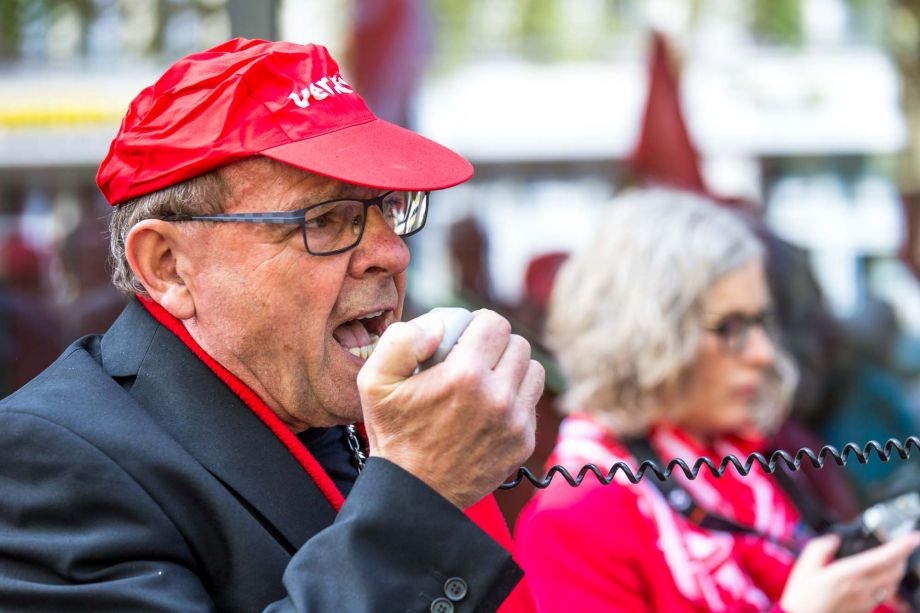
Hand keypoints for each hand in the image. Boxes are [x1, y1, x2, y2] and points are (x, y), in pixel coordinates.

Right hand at [357, 309, 543, 508]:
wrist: (413, 493)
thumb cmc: (394, 434)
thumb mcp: (374, 382)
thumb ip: (400, 340)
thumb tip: (439, 323)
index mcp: (464, 375)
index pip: (495, 323)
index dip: (478, 324)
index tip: (464, 337)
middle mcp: (497, 396)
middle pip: (518, 344)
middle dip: (495, 345)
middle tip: (473, 358)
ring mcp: (515, 422)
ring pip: (532, 370)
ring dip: (512, 369)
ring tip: (486, 380)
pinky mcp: (523, 442)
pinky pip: (531, 402)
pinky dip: (515, 399)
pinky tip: (490, 408)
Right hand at [780, 532, 919, 612]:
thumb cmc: (803, 597)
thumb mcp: (804, 566)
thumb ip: (820, 547)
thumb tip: (833, 539)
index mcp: (847, 574)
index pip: (882, 558)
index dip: (900, 546)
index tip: (912, 537)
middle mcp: (861, 587)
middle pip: (895, 571)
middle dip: (903, 556)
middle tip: (903, 545)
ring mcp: (865, 599)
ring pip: (893, 582)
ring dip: (897, 568)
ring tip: (893, 558)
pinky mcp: (864, 607)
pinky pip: (885, 592)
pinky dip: (888, 581)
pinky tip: (880, 576)